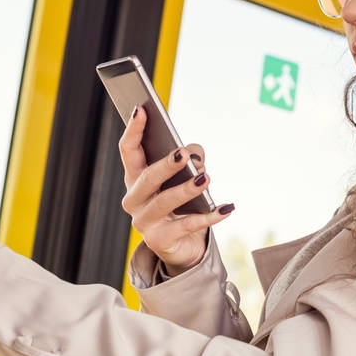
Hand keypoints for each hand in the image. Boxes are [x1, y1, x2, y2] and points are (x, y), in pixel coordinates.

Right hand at [118, 106, 232, 271]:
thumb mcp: (186, 178)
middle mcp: (134, 200)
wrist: (183, 246)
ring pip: (164, 202)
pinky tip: (227, 207)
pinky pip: (186, 226)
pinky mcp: (159, 240)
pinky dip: (209, 216)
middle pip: (147, 178)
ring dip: (187, 189)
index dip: (133, 131)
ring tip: (206, 178)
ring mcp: (144, 222)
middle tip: (183, 154)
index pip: (129, 151)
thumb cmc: (182, 205)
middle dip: (165, 165)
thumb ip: (191, 161)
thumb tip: (196, 156)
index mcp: (135, 178)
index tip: (141, 110)